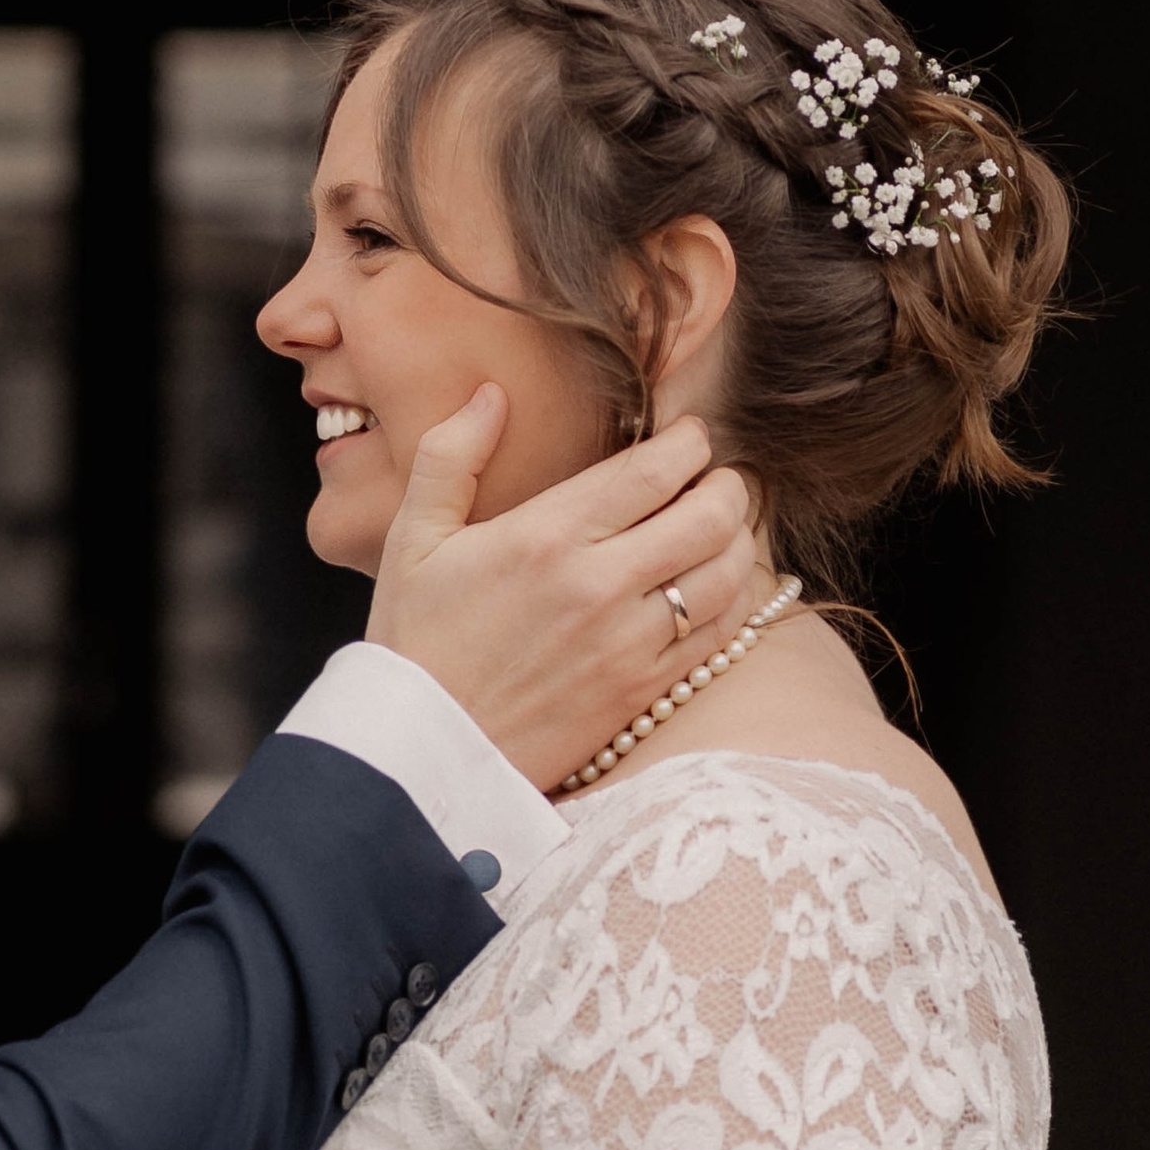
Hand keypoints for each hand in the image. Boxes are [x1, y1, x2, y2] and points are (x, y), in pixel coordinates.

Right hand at [366, 391, 757, 792]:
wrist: (420, 755)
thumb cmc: (413, 643)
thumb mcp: (411, 540)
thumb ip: (451, 457)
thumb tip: (492, 394)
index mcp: (545, 537)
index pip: (655, 468)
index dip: (690, 440)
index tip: (689, 435)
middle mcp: (597, 585)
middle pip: (710, 513)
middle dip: (726, 483)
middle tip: (716, 478)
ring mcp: (627, 642)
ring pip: (728, 572)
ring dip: (738, 539)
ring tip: (722, 529)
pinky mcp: (641, 691)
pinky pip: (719, 634)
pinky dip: (734, 600)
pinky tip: (717, 587)